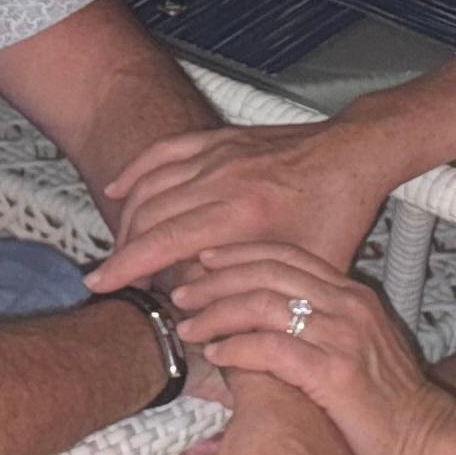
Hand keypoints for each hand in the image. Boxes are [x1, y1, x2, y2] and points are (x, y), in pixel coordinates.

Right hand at [90, 121, 393, 289]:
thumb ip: (255, 289)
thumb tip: (206, 314)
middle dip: (124, 251)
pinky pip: (162, 152)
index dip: (126, 266)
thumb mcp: (303, 265)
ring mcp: (217, 155)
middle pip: (148, 216)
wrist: (354, 155)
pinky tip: (118, 192)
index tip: (101, 286)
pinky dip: (135, 173)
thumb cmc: (337, 211)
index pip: (164, 241)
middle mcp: (222, 178)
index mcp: (244, 212)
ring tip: (121, 252)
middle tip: (117, 281)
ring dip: (127, 220)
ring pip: (149, 186)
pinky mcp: (217, 139)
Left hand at [168, 248, 455, 454]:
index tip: (205, 261)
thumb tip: (265, 331)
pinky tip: (219, 356)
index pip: (288, 256)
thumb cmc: (388, 407)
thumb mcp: (355, 352)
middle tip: (182, 292)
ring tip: (191, 328)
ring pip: (264, 304)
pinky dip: (239, 348)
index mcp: (352, 296)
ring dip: (219, 313)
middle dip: (217, 279)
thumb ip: (317, 331)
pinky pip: (273, 348)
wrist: (428, 440)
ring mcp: (343, 336)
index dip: (241, 254)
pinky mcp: (334, 372)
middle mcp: (348, 306)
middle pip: (268, 272)